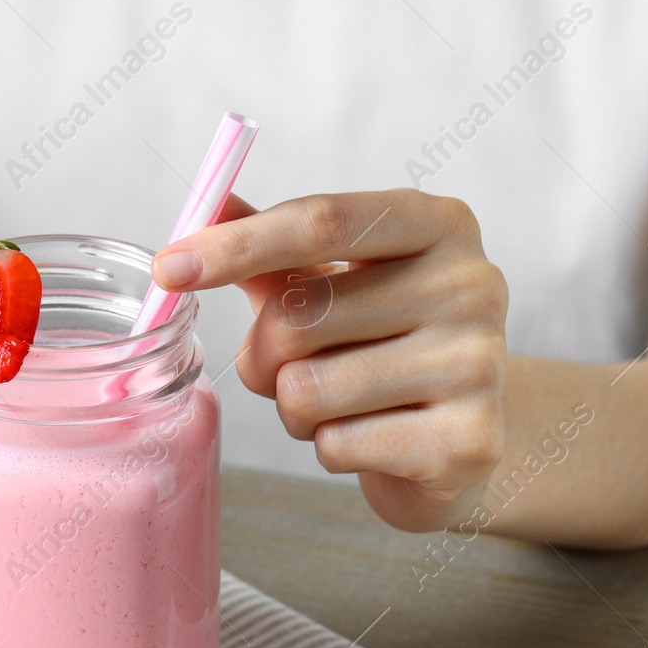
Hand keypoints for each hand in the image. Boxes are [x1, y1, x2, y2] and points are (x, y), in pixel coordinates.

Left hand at [151, 189, 508, 530]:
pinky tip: (370, 438)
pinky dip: (330, 448)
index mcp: (438, 224)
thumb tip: (207, 199)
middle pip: (299, 316)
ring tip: (337, 404)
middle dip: (263, 355)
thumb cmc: (383, 343)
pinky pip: (337, 445)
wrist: (461, 434)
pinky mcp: (467, 441)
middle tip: (287, 367)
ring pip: (308, 390)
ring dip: (293, 409)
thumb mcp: (335, 280)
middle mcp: (472, 284)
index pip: (321, 222)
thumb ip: (272, 243)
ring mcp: (478, 364)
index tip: (169, 268)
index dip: (236, 246)